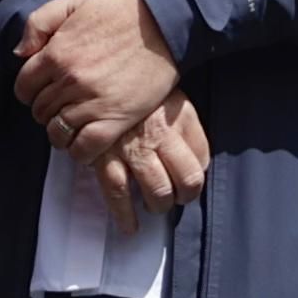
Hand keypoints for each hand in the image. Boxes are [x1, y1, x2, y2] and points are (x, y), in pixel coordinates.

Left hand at [14, 0, 180, 152]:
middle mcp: (70, 81)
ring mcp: (93, 102)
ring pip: (58, 132)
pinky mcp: (117, 119)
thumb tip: (19, 53)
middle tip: (60, 106)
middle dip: (45, 110)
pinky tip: (83, 143)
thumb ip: (38, 23)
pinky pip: (86, 147)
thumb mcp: (73, 2)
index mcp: (56, 53)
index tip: (42, 90)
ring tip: (70, 125)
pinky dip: (79, 151)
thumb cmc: (119, 10)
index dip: (29, 91)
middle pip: (40, 111)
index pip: (23, 88)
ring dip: (60, 132)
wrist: (163, 23)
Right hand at [86, 96, 212, 225]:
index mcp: (179, 116)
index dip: (198, 172)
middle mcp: (161, 133)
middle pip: (187, 180)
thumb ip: (185, 123)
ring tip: (154, 205)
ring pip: (158, 190)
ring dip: (159, 205)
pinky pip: (118, 192)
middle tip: (175, 196)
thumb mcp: (168, 92)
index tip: (189, 177)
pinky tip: (129, 226)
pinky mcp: (104, 155)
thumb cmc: (133, 86)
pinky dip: (124, 215)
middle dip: (183, 195)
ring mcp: (133, 146)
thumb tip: (198, 159)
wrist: (95, 71)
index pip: (202, 156)